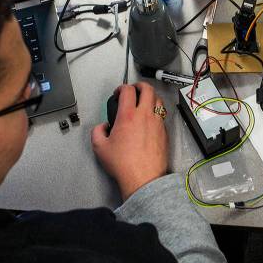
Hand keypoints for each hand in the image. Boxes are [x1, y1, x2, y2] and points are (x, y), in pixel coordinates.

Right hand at [91, 82, 168, 200]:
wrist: (143, 177)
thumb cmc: (124, 164)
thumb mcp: (99, 147)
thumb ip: (97, 131)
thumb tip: (102, 127)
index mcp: (128, 116)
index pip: (128, 90)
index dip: (122, 87)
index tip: (119, 92)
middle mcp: (145, 115)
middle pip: (148, 89)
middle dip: (140, 85)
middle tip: (134, 89)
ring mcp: (157, 123)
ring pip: (159, 100)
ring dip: (151, 96)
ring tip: (145, 101)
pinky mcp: (164, 132)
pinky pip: (163, 115)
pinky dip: (157, 111)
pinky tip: (151, 118)